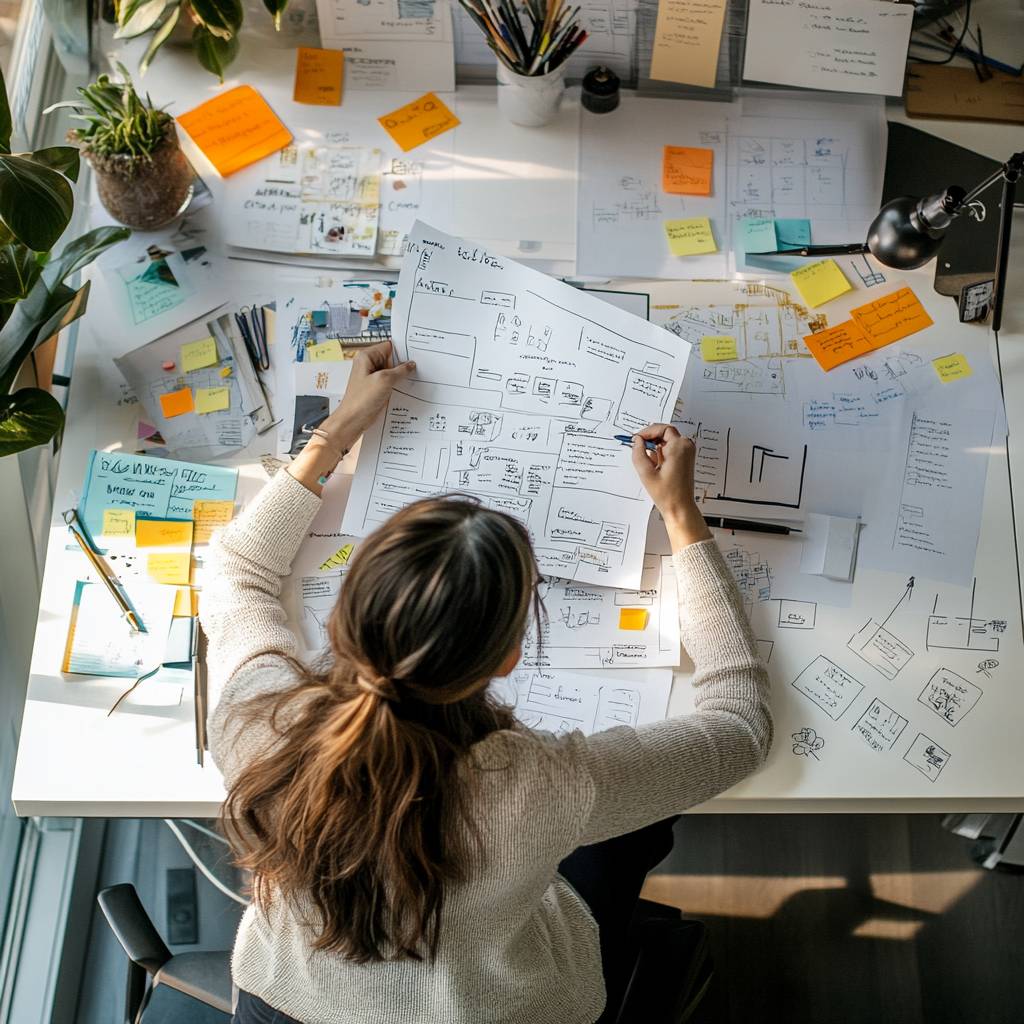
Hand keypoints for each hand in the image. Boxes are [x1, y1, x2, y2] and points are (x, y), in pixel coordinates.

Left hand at [288, 341, 413, 495]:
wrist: (352, 421)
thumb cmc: (361, 400)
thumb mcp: (384, 380)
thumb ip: (400, 371)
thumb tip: (411, 365)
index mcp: (367, 357)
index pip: (389, 346)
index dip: (403, 349)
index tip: (417, 353)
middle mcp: (369, 365)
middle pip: (392, 359)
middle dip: (404, 363)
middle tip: (420, 366)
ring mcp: (373, 377)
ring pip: (392, 372)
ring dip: (402, 376)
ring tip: (416, 377)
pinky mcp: (376, 389)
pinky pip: (390, 382)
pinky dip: (398, 385)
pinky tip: (408, 388)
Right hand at [630, 424, 710, 548]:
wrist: (679, 506)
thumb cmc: (667, 493)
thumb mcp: (646, 473)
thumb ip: (638, 453)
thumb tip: (637, 441)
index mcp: (679, 447)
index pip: (662, 428)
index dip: (647, 431)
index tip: (637, 438)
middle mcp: (686, 446)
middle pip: (665, 432)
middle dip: (650, 438)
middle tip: (638, 446)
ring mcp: (687, 452)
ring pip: (667, 440)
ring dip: (655, 446)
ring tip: (648, 461)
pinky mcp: (685, 458)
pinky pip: (670, 447)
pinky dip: (660, 452)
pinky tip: (655, 465)